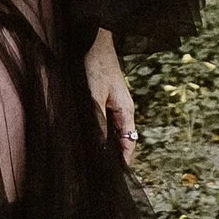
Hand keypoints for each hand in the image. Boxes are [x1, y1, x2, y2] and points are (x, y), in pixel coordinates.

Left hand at [84, 31, 136, 164]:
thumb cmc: (96, 66)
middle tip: (100, 172)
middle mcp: (123, 110)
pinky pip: (105, 122)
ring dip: (105, 144)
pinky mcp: (105, 99)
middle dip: (113, 155)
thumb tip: (100, 147)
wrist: (94, 42)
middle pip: (122, 139)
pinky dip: (100, 132)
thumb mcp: (94, 95)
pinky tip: (89, 138)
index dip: (124, 160)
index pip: (129, 142)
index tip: (115, 176)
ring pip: (112, 131)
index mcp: (126, 110)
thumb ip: (98, 121)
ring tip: (94, 160)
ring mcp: (115, 105)